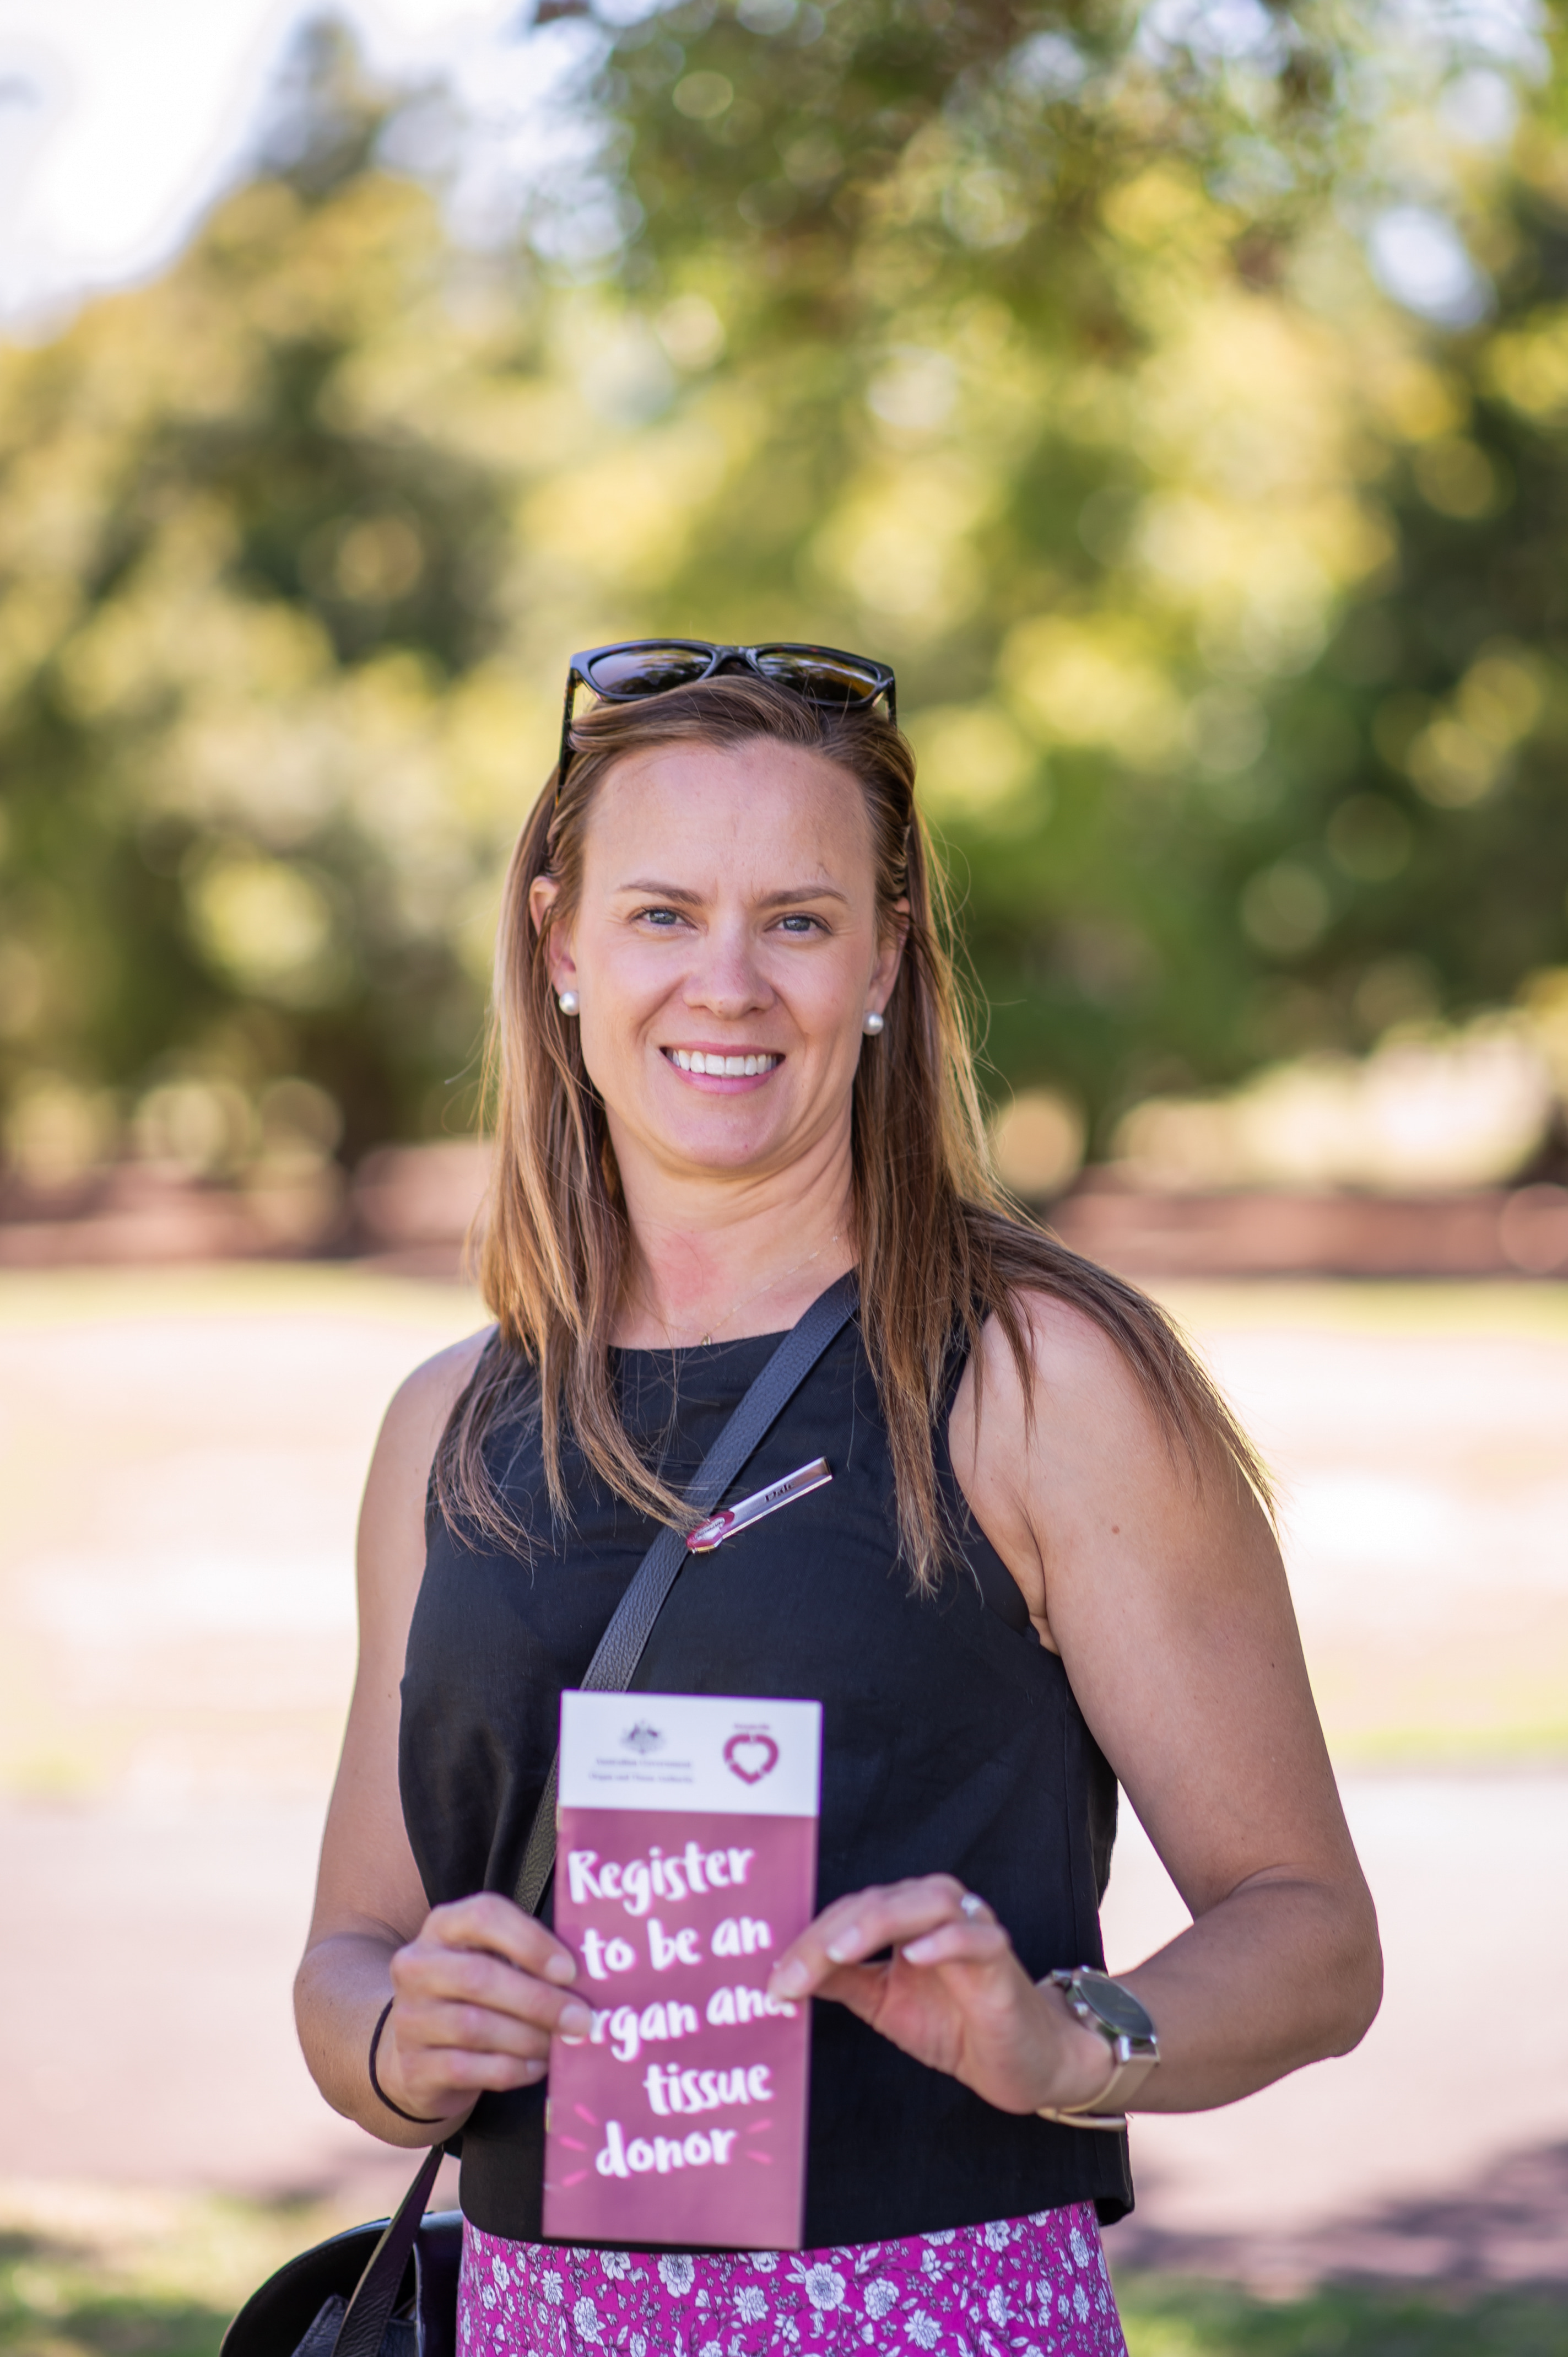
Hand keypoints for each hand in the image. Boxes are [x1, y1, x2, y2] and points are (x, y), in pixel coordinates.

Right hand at [377, 1893, 591, 2121]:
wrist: (416, 2053)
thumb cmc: (473, 1995)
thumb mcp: (492, 1961)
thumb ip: (529, 1958)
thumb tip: (589, 1978)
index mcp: (443, 1926)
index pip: (483, 1915)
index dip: (530, 1941)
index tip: (570, 1971)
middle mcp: (417, 1967)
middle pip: (480, 1977)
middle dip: (539, 2000)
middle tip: (582, 2019)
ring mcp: (410, 2018)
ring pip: (475, 2026)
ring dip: (529, 2038)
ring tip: (561, 2044)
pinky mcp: (414, 2066)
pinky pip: (469, 2068)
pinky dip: (512, 2069)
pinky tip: (537, 2067)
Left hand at [766, 1876, 1113, 2116]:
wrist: (1019, 2063)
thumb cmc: (952, 2024)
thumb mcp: (883, 2003)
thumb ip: (842, 1980)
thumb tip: (782, 1975)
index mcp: (904, 1917)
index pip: (848, 1913)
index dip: (807, 1944)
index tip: (773, 1984)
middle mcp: (936, 1911)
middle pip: (877, 1901)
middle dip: (829, 1935)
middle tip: (791, 1976)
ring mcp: (972, 1929)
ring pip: (926, 1901)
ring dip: (879, 1921)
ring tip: (840, 1951)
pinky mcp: (1001, 1958)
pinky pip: (976, 1936)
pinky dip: (945, 1940)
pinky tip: (914, 1955)